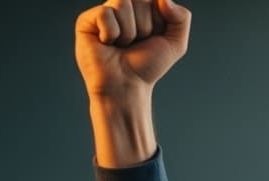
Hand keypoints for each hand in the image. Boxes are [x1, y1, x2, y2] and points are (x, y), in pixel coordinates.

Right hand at [76, 0, 190, 98]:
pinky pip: (105, 13)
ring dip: (129, 31)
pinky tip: (107, 43)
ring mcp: (105, 12)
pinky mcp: (87, 20)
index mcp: (143, 9)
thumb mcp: (176, 44)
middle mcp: (123, 7)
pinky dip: (111, 32)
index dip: (159, 21)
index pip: (156, 0)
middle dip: (144, 27)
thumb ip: (181, 18)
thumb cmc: (147, 66)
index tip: (153, 38)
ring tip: (122, 44)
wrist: (127, 85)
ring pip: (122, 3)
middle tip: (136, 43)